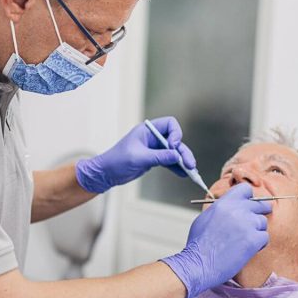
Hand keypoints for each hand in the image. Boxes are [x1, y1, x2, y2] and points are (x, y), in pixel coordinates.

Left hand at [75, 116, 196, 193]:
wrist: (106, 173)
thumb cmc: (116, 161)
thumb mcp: (139, 158)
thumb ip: (159, 157)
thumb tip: (177, 156)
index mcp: (147, 130)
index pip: (169, 124)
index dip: (176, 134)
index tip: (174, 146)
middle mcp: (152, 137)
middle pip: (175, 140)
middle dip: (183, 152)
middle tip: (190, 164)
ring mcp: (154, 148)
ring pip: (174, 152)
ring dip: (183, 161)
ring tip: (191, 171)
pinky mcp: (154, 159)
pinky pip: (169, 161)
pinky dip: (177, 167)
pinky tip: (184, 174)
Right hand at [159, 184, 271, 297]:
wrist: (199, 264)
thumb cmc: (199, 245)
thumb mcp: (205, 218)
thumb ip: (221, 209)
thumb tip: (232, 206)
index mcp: (224, 203)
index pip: (245, 189)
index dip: (249, 198)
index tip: (249, 205)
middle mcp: (236, 210)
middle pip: (259, 205)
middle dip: (258, 213)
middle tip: (254, 223)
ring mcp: (246, 224)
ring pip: (262, 222)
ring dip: (256, 231)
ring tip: (243, 241)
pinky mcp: (253, 239)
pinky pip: (265, 237)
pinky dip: (258, 244)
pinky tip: (246, 249)